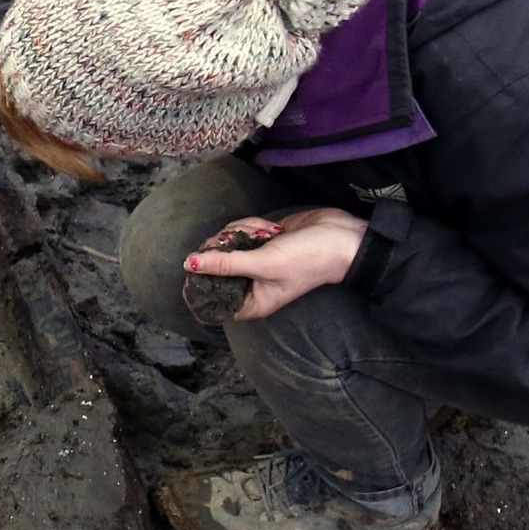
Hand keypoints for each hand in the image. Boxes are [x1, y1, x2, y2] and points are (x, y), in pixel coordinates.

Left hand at [185, 209, 367, 321]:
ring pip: (224, 245)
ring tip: (263, 234)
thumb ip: (225, 265)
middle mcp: (250, 284)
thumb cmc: (307, 260)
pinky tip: (269, 227)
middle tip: (234, 241)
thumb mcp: (264, 264)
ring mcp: (254, 261)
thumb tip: (188, 264)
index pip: (212, 303)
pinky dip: (250, 226)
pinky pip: (239, 232)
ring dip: (239, 233)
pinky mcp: (260, 242)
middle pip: (212, 268)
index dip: (197, 287)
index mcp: (252, 302)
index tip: (195, 266)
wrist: (340, 237)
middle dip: (220, 249)